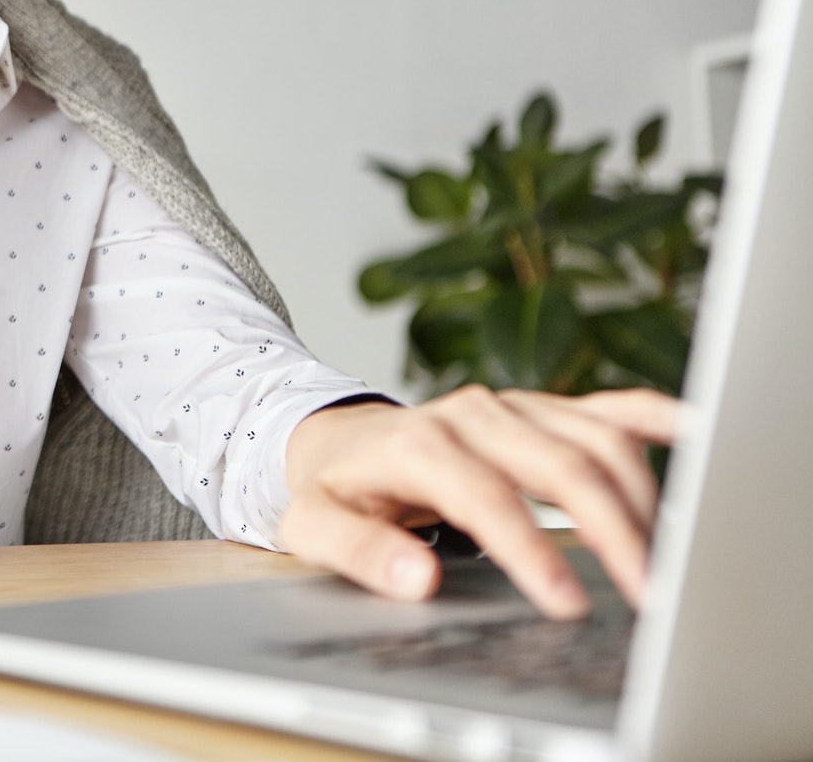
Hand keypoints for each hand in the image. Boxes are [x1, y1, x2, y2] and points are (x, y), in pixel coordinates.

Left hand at [280, 386, 679, 618]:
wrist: (334, 439)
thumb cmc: (332, 487)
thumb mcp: (312, 525)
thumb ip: (359, 551)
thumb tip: (415, 578)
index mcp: (418, 443)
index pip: (486, 497)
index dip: (531, 551)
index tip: (567, 604)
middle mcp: (472, 414)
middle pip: (561, 464)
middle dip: (614, 530)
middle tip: (648, 593)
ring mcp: (512, 407)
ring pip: (596, 440)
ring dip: (642, 499)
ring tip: (663, 563)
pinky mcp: (541, 410)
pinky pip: (608, 407)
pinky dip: (656, 420)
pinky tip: (697, 437)